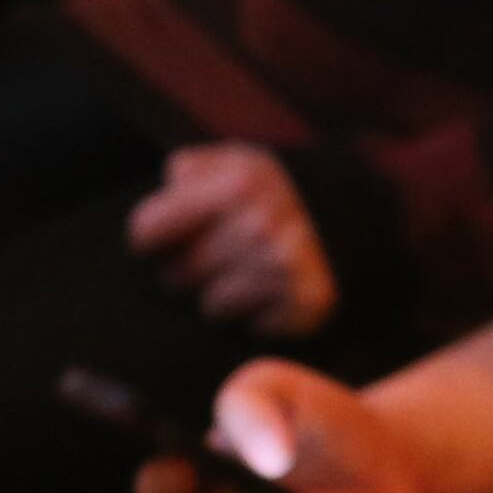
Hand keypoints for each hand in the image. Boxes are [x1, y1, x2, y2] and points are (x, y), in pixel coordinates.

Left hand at [129, 143, 340, 337]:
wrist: (346, 218)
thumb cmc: (263, 196)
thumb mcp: (230, 165)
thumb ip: (189, 169)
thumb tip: (175, 181)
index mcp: (240, 179)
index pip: (146, 229)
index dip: (147, 241)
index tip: (162, 241)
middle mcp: (267, 219)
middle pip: (175, 275)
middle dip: (182, 274)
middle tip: (206, 263)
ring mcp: (290, 261)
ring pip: (212, 305)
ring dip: (217, 300)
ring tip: (236, 279)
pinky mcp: (311, 300)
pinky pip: (251, 327)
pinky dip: (252, 319)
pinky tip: (264, 297)